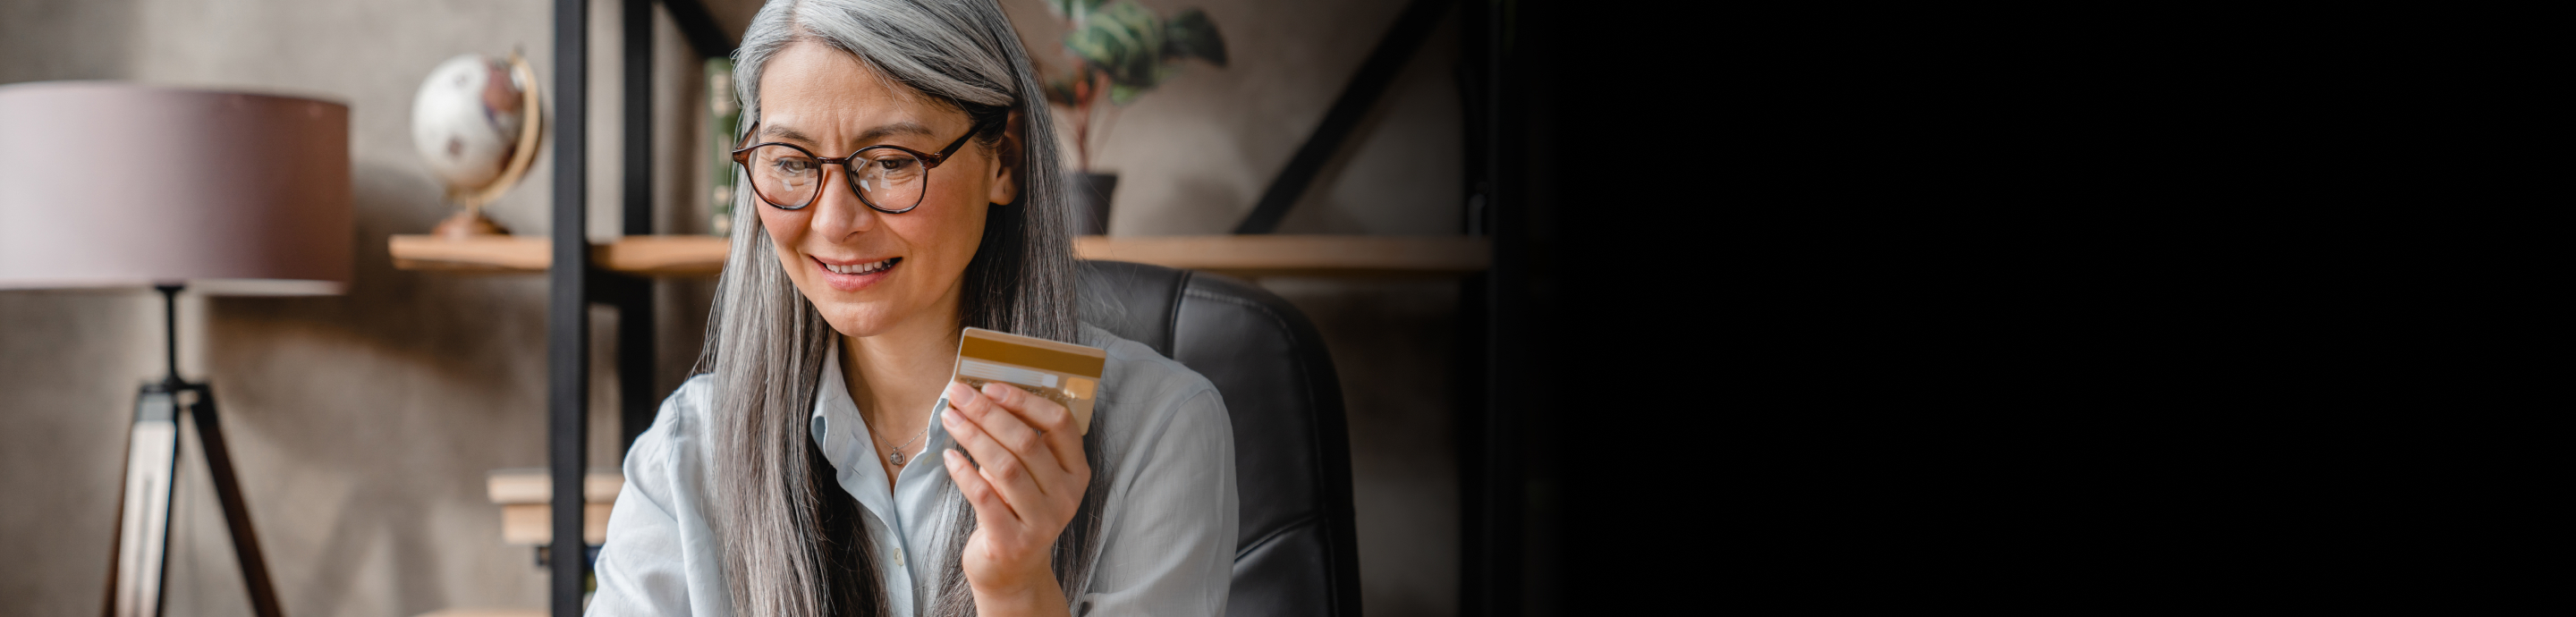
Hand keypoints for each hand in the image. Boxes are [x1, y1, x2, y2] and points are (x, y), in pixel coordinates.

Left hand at [940, 379, 1088, 613]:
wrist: (1012, 570)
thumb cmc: (1016, 509)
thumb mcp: (1029, 476)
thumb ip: (1020, 441)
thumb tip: (983, 395)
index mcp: (1077, 472)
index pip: (1060, 424)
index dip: (1025, 401)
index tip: (991, 386)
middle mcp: (1066, 497)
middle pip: (1027, 442)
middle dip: (988, 413)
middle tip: (958, 395)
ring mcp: (1042, 522)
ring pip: (1005, 467)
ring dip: (973, 436)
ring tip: (950, 418)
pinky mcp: (1013, 541)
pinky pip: (985, 498)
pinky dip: (965, 474)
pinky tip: (949, 456)